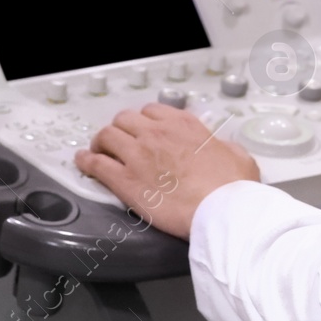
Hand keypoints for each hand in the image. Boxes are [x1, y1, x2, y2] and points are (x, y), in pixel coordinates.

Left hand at [76, 103, 259, 240]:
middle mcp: (157, 134)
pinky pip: (96, 164)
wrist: (221, 210)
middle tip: (119, 140)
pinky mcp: (125, 180)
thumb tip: (220, 148)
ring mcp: (138, 155)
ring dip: (101, 142)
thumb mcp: (237, 155)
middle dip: (121, 129)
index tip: (143, 129)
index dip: (145, 121)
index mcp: (184, 125)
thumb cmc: (231, 187)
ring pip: (107, 136)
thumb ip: (222, 146)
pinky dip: (86, 161)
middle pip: (125, 120)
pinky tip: (83, 162)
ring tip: (98, 150)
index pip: (153, 111)